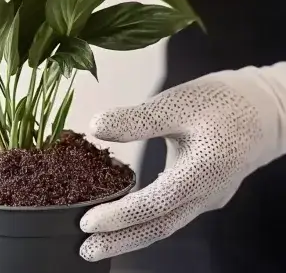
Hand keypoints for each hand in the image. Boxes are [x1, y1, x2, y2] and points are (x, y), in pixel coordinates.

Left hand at [78, 67, 285, 261]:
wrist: (267, 111)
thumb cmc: (224, 102)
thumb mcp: (178, 102)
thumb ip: (138, 119)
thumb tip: (95, 126)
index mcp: (201, 172)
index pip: (154, 204)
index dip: (120, 216)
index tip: (87, 223)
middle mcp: (205, 193)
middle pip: (159, 227)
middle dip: (121, 241)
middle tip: (87, 252)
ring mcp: (206, 196)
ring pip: (166, 223)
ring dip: (132, 235)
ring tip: (98, 242)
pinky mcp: (203, 192)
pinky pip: (171, 213)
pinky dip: (145, 220)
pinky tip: (126, 218)